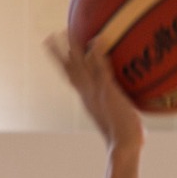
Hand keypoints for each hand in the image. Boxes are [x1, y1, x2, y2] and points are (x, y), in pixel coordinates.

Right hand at [46, 31, 143, 152]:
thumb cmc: (125, 139)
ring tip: (63, 31)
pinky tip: (97, 38)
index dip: (66, 67)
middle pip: (68, 70)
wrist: (124, 147)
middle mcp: (87, 95)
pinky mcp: (107, 90)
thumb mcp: (119, 121)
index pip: (73, 80)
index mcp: (88, 101)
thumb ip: (119, 110)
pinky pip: (100, 67)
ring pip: (78, 65)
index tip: (61, 56)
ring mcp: (95, 92)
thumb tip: (126, 110)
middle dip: (58, 54)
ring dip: (71, 47)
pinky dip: (98, 53)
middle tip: (50, 37)